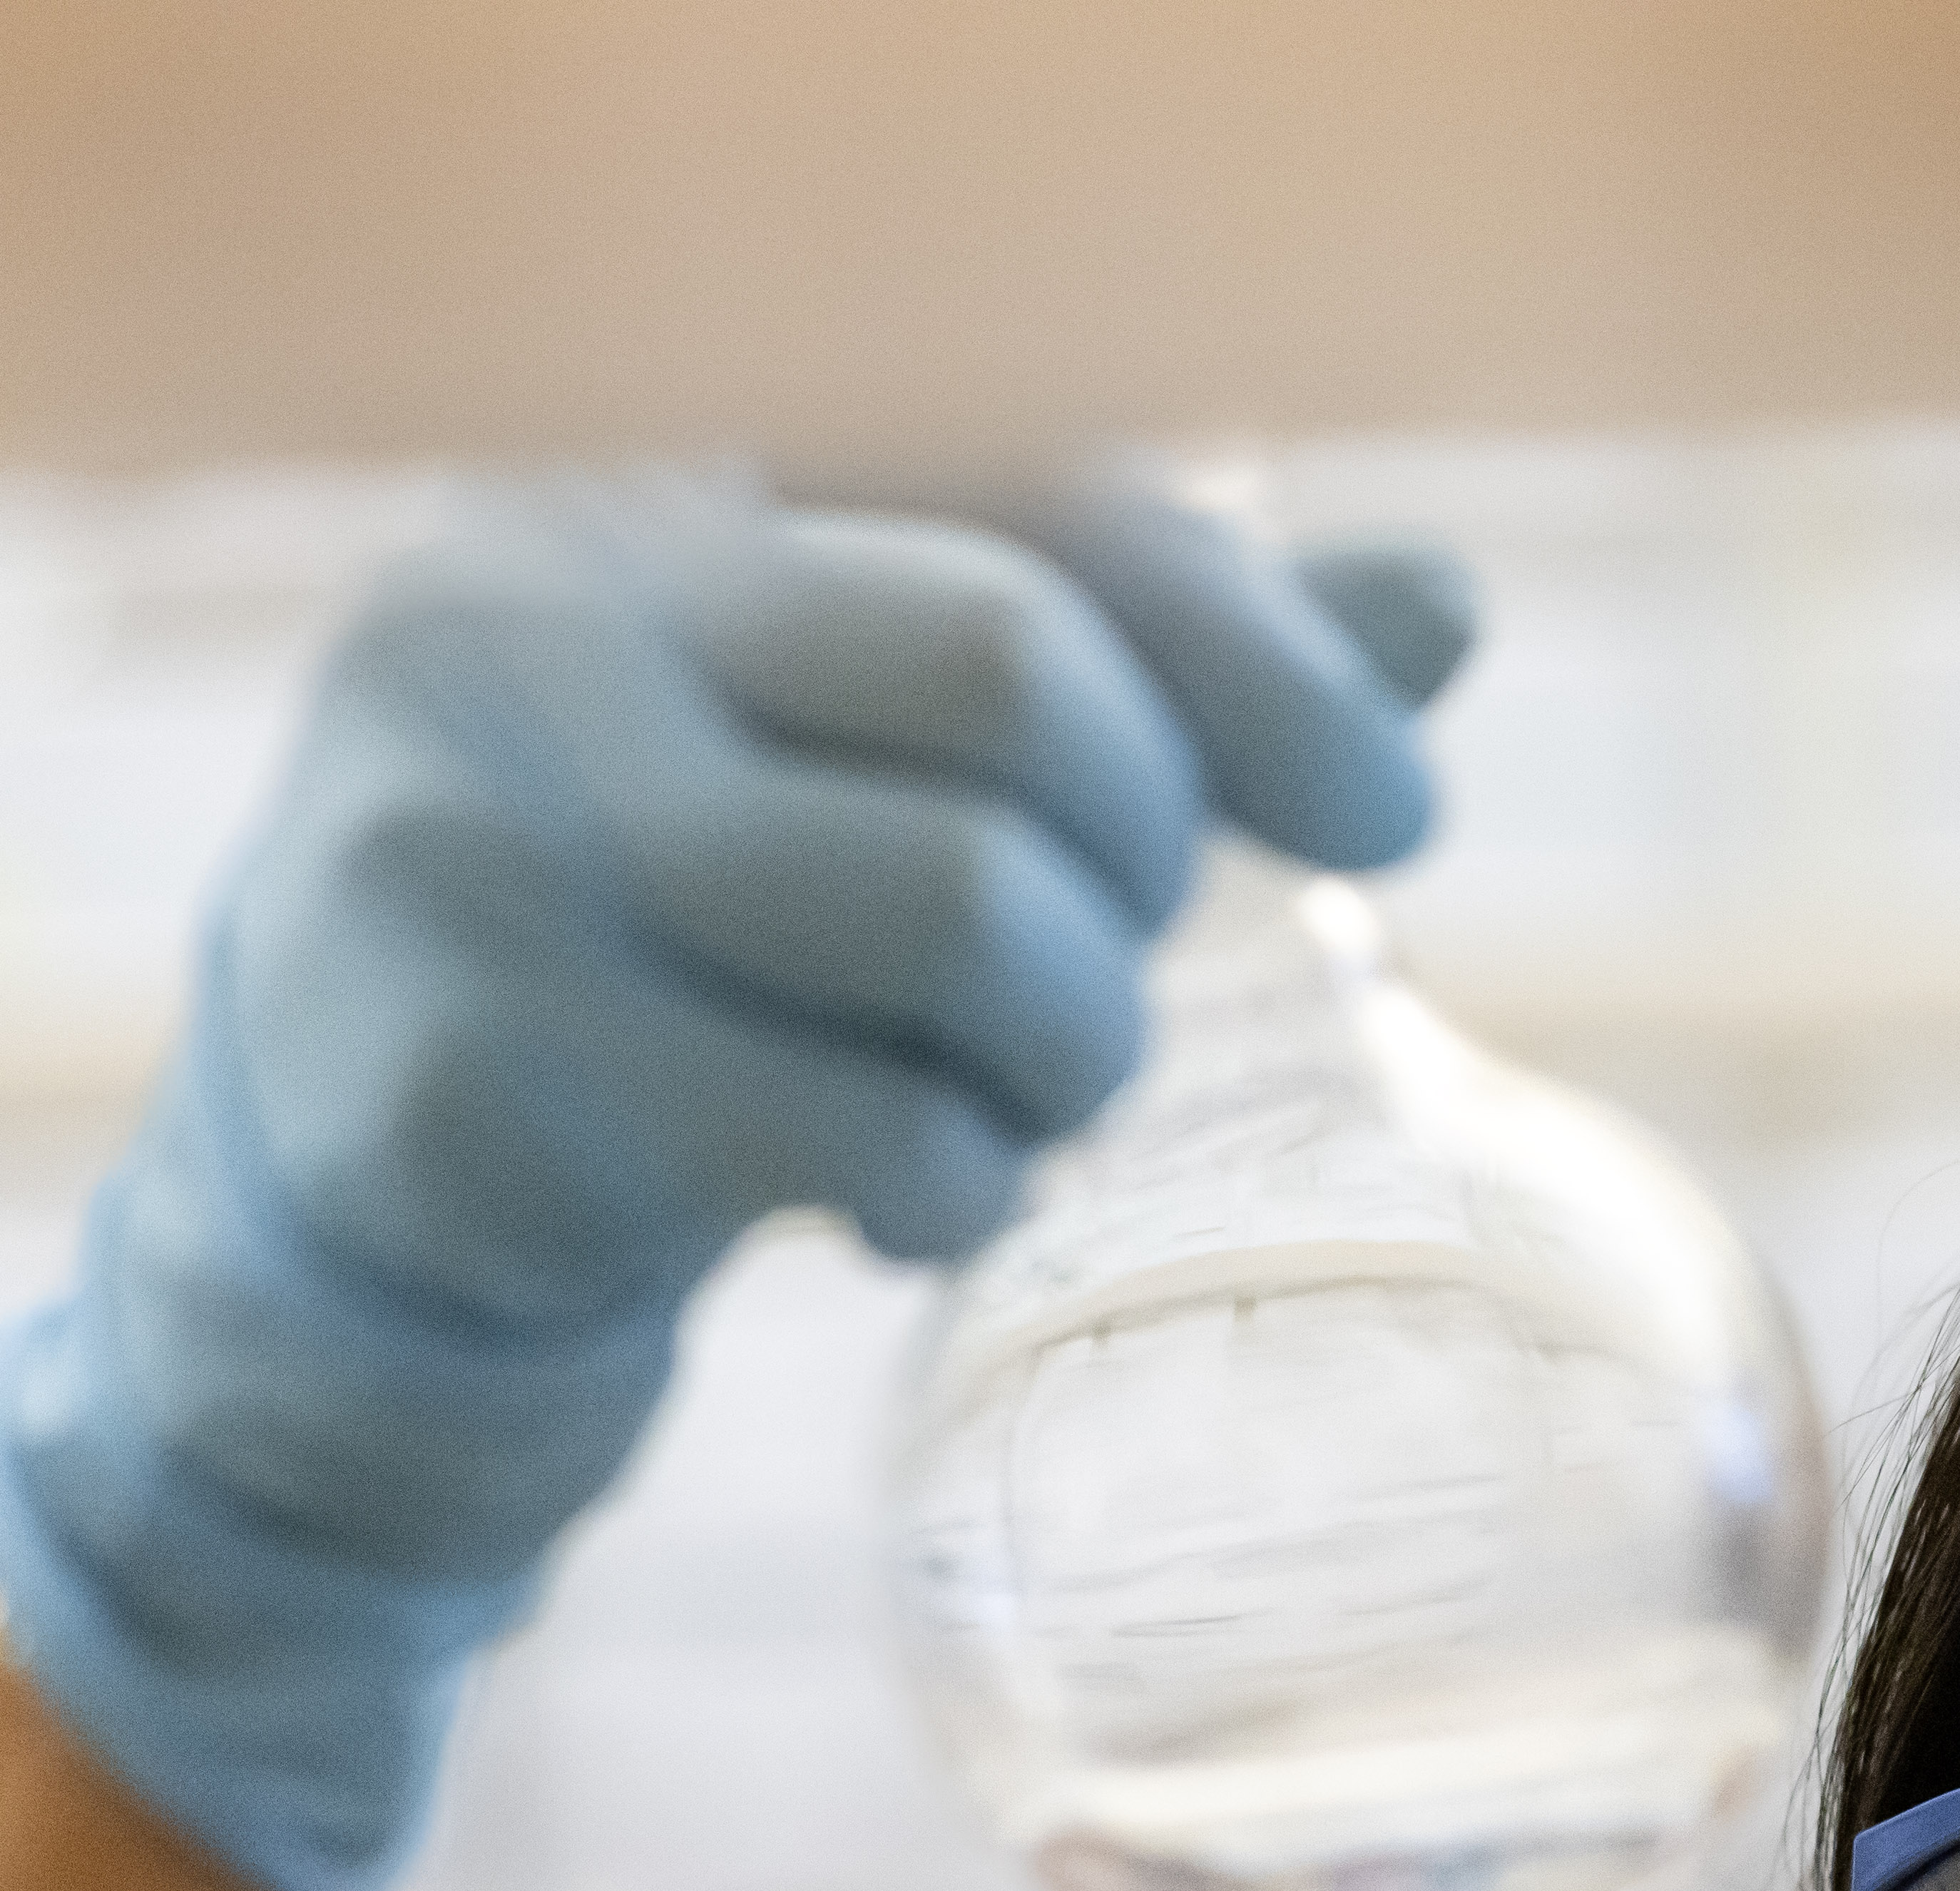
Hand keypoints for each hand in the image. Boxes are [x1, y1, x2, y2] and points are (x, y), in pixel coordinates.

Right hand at [0, 470, 1479, 1890]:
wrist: (374, 1185)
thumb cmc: (701, 941)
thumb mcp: (900, 766)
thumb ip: (1151, 674)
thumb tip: (1444, 605)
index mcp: (646, 491)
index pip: (1029, 490)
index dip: (1255, 650)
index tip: (1396, 813)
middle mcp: (526, 611)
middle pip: (1013, 672)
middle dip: (1139, 858)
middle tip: (1091, 977)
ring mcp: (472, 839)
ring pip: (960, 909)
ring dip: (1065, 1047)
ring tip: (1005, 1093)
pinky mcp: (472, 1074)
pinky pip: (864, 1126)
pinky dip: (955, 1185)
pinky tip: (892, 1190)